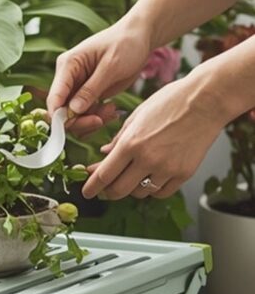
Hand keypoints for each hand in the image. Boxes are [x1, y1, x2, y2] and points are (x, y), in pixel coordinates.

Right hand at [46, 21, 152, 134]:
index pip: (55, 97)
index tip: (79, 125)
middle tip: (100, 121)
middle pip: (62, 111)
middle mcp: (68, 77)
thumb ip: (91, 89)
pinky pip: (86, 114)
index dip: (60, 117)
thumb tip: (72, 111)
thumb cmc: (125, 44)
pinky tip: (112, 110)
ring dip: (92, 119)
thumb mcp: (111, 66)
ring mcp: (77, 87)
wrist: (140, 37)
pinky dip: (98, 117)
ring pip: (75, 116)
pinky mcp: (88, 94)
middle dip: (80, 120)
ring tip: (112, 111)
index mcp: (68, 65)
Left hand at [81, 74, 223, 200]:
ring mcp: (166, 169)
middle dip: (108, 192)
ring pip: (140, 193)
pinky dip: (153, 189)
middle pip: (119, 190)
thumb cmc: (172, 101)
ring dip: (132, 188)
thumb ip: (119, 138)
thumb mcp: (137, 115)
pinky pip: (161, 192)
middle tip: (105, 189)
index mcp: (131, 143)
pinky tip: (152, 178)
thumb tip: (105, 154)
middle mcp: (147, 159)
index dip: (92, 187)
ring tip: (133, 176)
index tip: (87, 192)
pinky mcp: (183, 174)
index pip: (104, 175)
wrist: (207, 100)